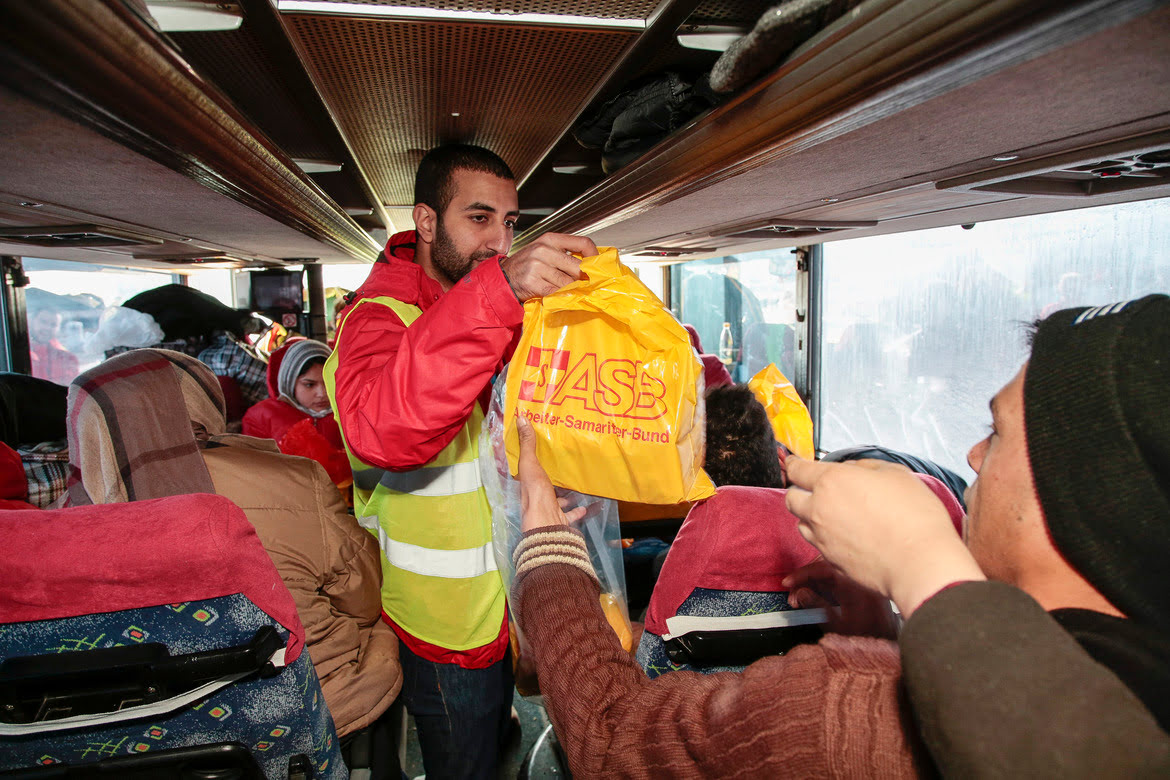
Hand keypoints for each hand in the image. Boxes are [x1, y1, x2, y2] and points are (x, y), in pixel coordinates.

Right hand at [500, 233, 597, 300]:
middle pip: (578, 266)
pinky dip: (562, 297)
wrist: (503, 277)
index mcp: (550, 239)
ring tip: (575, 292)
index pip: (582, 243)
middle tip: (590, 285)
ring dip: (574, 290)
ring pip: (568, 282)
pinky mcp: (533, 283)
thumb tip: (591, 265)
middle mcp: (544, 250)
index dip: (595, 256)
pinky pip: (556, 292)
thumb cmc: (527, 265)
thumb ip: (565, 255)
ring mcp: (538, 266)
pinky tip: (562, 297)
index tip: (599, 267)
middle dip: (585, 278)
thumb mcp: (544, 251)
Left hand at [517, 415, 586, 531]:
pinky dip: (579, 510)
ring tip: (577, 484)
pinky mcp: (561, 521)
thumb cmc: (536, 494)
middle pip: (545, 485)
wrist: (547, 525)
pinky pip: (571, 515)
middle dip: (554, 479)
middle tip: (565, 467)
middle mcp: (536, 498)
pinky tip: (588, 505)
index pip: (529, 471)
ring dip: (567, 495)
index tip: (545, 451)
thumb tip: (520, 417)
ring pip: (558, 500)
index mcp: (527, 484)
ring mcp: (549, 510)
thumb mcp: (530, 464)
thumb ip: (528, 443)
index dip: (535, 462)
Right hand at [783, 559, 897, 638]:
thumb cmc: (868, 635)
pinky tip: (812, 595)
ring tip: (801, 599)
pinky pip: (835, 576)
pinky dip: (821, 583)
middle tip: (793, 597)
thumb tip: (801, 593)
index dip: (801, 575)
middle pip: (823, 566)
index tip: (788, 583)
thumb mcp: (839, 625)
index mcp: (852, 583)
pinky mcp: (858, 583)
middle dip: (804, 580)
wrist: (890, 639)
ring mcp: (857, 579)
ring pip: (827, 571)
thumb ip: (818, 607)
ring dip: (811, 582)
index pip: (821, 568)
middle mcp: (856, 577)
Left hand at [784, 457, 984, 618]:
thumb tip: (852, 469)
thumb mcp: (895, 474)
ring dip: (812, 517)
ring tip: (838, 516)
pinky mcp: (830, 561)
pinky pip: (817, 545)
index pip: (796, 469)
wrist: (920, 564)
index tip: (792, 462)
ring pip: (802, 523)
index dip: (793, 464)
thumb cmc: (914, 518)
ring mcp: (822, 538)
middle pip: (791, 498)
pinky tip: (848, 536)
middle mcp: (819, 510)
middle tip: (819, 490)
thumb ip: (865, 466)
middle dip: (801, 491)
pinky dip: (825, 538)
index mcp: (831, 482)